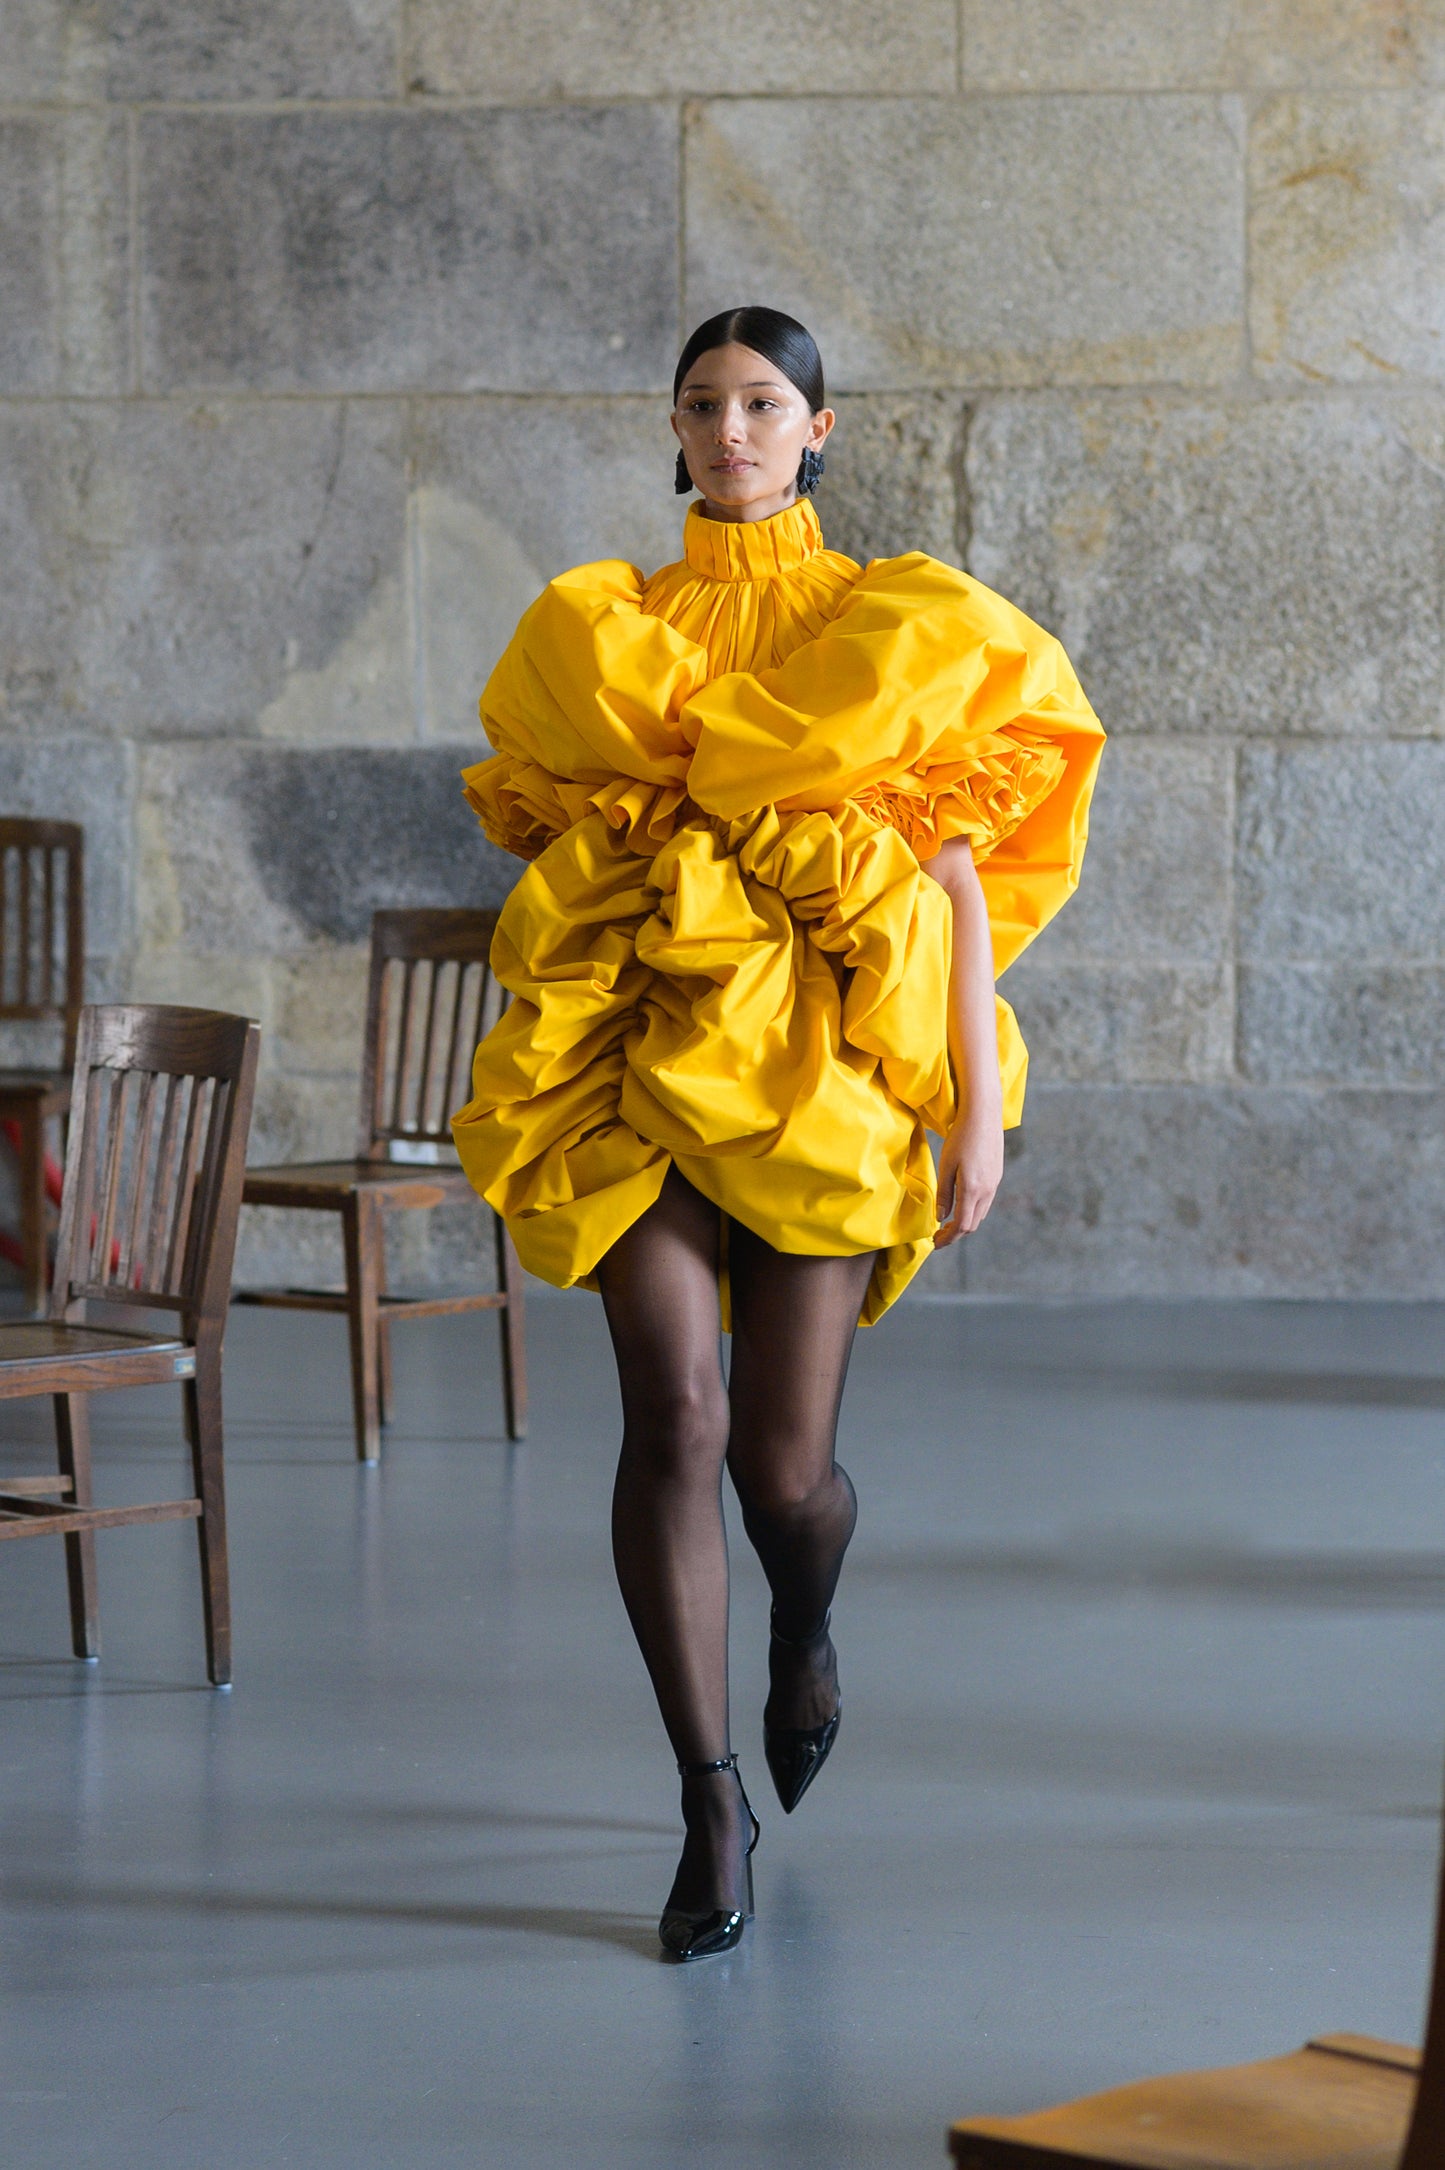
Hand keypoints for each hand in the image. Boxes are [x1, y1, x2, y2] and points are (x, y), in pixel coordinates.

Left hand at [934, 1103, 1003, 1245]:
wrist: (984, 1114)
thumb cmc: (961, 1136)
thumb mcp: (946, 1164)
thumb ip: (945, 1193)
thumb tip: (942, 1217)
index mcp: (973, 1190)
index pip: (962, 1225)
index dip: (948, 1238)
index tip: (935, 1243)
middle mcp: (987, 1190)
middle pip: (972, 1224)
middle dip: (955, 1234)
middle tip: (938, 1236)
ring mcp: (994, 1183)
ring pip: (980, 1214)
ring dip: (964, 1223)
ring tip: (948, 1223)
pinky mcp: (996, 1175)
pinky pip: (985, 1202)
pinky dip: (972, 1210)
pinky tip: (961, 1204)